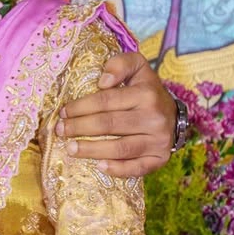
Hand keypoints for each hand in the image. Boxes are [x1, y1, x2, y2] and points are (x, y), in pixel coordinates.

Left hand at [56, 52, 175, 176]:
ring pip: (121, 148)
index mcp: (146, 94)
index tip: (63, 112)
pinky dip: (118, 169)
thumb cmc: (146, 89)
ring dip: (92, 150)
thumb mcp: (137, 67)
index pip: (106, 101)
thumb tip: (102, 81)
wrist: (173, 115)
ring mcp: (159, 141)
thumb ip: (119, 65)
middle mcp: (154, 118)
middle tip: (60, 131)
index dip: (81, 107)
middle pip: (109, 125)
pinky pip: (138, 168)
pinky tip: (99, 166)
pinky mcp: (160, 159)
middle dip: (80, 128)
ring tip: (70, 149)